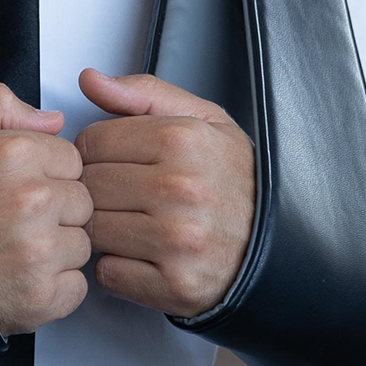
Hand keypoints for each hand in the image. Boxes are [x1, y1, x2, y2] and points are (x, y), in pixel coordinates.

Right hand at [0, 85, 93, 336]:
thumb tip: (51, 120)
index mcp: (14, 155)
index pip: (72, 160)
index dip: (46, 175)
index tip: (20, 190)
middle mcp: (32, 200)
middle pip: (81, 201)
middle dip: (55, 212)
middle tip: (12, 223)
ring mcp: (39, 251)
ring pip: (81, 244)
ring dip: (56, 250)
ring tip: (10, 251)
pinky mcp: (41, 297)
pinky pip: (76, 287)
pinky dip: (53, 289)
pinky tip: (18, 278)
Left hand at [75, 69, 255, 317]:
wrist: (278, 244)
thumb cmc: (235, 180)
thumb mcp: (201, 120)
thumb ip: (142, 95)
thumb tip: (89, 79)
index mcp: (182, 140)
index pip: (91, 142)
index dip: (98, 153)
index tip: (119, 163)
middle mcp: (180, 189)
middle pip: (88, 188)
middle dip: (100, 192)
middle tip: (129, 196)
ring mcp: (177, 241)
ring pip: (93, 231)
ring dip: (106, 230)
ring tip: (138, 224)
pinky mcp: (174, 285)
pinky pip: (108, 274)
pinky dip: (119, 268)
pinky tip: (146, 254)